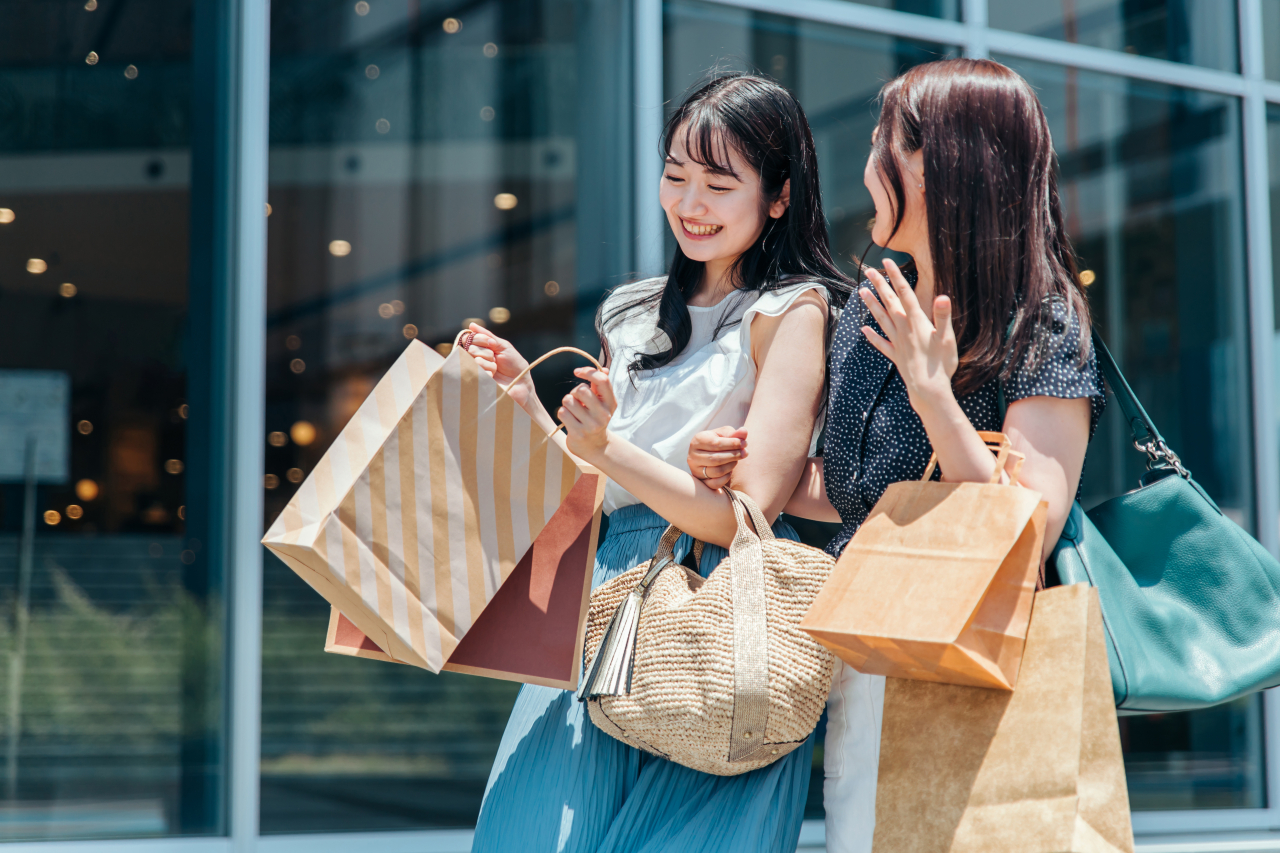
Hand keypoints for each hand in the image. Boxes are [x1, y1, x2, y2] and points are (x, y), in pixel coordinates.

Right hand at [463, 323, 534, 406]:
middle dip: (487, 353)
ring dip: (490, 364)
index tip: (492, 345)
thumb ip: (487, 336)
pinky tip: (493, 377)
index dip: (481, 339)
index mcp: (480, 348)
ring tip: (496, 370)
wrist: (521, 383)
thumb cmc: (514, 365)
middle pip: (471, 348)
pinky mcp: (475, 382)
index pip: (469, 338)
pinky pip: (476, 371)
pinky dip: (488, 372)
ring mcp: (473, 370)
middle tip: (496, 360)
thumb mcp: (503, 346)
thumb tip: (471, 325)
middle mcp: (473, 358)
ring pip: (474, 359)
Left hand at [558, 367, 616, 460]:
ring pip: (569, 400)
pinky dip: (563, 413)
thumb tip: (602, 369)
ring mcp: (591, 425)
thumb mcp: (602, 403)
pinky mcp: (578, 432)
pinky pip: (562, 412)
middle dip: (574, 392)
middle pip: (582, 390)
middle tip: (577, 400)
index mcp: (610, 403)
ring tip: (573, 411)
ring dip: (567, 403)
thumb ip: (600, 386)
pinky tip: (569, 419)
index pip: (602, 380)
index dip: (588, 371)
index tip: (577, 371)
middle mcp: (603, 414)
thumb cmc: (596, 419)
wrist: (595, 446)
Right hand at [686, 426, 747, 490]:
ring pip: (716, 471)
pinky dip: (725, 478)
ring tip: (737, 460)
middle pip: (716, 458)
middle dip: (733, 456)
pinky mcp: (700, 482)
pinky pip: (715, 484)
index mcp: (697, 440)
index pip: (716, 444)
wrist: (707, 453)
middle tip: (745, 453)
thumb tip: (744, 431)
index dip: (732, 444)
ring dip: (731, 466)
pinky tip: (730, 471)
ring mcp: (695, 470)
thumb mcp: (724, 434)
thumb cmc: (718, 441)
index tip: (744, 444)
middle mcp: (693, 456)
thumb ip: (735, 433)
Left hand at [859, 258, 958, 408]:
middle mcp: (903, 329)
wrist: (929, 390)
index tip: (887, 261)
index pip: (904, 294)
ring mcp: (898, 343)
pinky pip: (881, 344)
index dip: (896, 277)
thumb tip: (942, 296)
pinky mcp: (896, 356)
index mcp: (916, 321)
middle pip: (890, 303)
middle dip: (880, 285)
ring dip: (872, 305)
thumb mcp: (947, 337)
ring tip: (861, 292)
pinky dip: (873, 337)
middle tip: (869, 271)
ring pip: (881, 319)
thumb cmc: (941, 364)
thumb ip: (943, 316)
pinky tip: (863, 331)